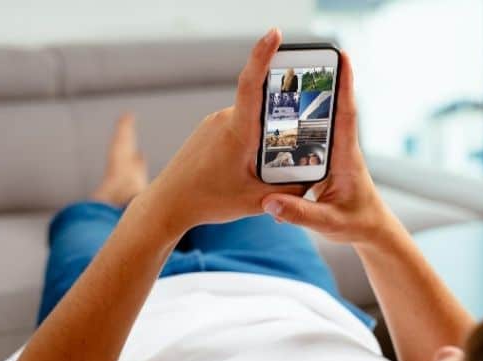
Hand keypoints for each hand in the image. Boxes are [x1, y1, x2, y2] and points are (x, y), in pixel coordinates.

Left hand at [148, 28, 305, 231]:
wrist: (168, 204)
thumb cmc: (208, 201)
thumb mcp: (257, 200)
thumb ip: (290, 188)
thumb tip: (314, 176)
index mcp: (237, 132)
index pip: (252, 83)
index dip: (264, 55)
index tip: (275, 34)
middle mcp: (224, 120)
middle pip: (264, 106)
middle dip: (283, 118)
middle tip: (295, 138)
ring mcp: (214, 123)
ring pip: (252, 120)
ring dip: (266, 136)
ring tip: (263, 169)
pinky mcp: (209, 130)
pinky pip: (239, 127)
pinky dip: (250, 142)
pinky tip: (248, 168)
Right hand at [259, 52, 391, 244]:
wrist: (371, 230)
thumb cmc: (357, 224)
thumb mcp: (328, 223)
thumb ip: (300, 214)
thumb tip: (269, 201)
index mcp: (347, 158)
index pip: (346, 115)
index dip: (345, 85)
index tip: (343, 57)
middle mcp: (342, 150)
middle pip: (332, 109)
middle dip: (322, 81)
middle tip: (307, 57)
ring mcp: (335, 154)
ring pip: (321, 122)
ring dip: (308, 100)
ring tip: (288, 78)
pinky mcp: (328, 161)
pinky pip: (313, 136)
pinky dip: (300, 123)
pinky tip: (281, 116)